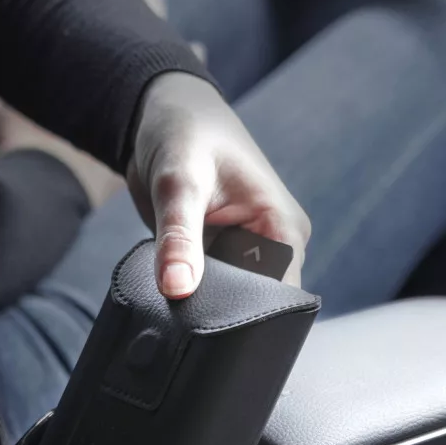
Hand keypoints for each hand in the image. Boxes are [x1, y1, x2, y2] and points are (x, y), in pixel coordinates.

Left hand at [126, 73, 310, 298]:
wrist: (161, 115)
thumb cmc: (183, 133)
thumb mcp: (180, 180)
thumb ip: (179, 237)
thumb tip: (177, 288)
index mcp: (284, 229)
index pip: (283, 296)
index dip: (252, 316)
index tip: (216, 328)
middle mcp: (276, 246)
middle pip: (260, 304)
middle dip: (226, 312)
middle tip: (188, 318)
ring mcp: (249, 255)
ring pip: (235, 300)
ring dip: (208, 303)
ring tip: (180, 302)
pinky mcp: (223, 258)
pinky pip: (215, 290)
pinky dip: (195, 293)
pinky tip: (176, 290)